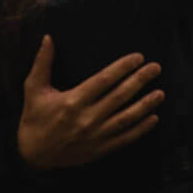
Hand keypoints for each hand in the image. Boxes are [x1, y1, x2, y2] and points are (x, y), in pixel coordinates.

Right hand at [17, 36, 163, 169]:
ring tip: (160, 93)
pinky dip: (140, 130)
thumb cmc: (34, 117)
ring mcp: (95, 136)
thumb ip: (43, 62)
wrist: (32, 155)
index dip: (122, 68)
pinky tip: (154, 119)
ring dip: (145, 106)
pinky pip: (124, 139)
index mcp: (72, 101)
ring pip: (126, 119)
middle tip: (155, 68)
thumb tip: (48, 37)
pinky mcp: (99, 150)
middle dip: (139, 81)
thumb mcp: (34, 88)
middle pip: (119, 97)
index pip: (104, 81)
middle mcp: (87, 119)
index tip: (138, 57)